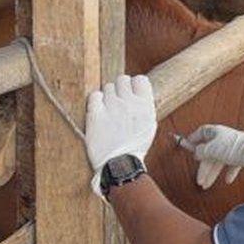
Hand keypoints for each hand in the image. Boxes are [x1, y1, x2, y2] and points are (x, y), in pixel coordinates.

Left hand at [85, 76, 156, 194]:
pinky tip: (98, 110)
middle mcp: (129, 103)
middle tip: (118, 102)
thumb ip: (144, 107)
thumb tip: (138, 95)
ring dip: (107, 96)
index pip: (140, 79)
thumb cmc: (134, 148)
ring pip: (107, 87)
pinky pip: (94, 96)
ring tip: (108, 110)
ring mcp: (112, 107)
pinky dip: (96, 101)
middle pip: (122, 80)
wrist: (119, 164)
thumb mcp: (149, 125)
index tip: (131, 92)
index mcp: (145, 106)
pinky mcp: (96, 114)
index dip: (134, 85)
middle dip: (120, 89)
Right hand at [182, 124, 243, 189]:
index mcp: (215, 132)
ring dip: (213, 174)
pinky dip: (228, 172)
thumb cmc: (233, 148)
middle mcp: (223, 138)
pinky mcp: (242, 155)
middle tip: (199, 181)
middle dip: (203, 168)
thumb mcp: (211, 149)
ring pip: (219, 161)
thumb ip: (201, 151)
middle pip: (209, 153)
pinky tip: (227, 180)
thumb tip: (196, 153)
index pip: (201, 133)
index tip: (187, 146)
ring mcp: (233, 147)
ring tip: (207, 185)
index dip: (193, 140)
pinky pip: (232, 164)